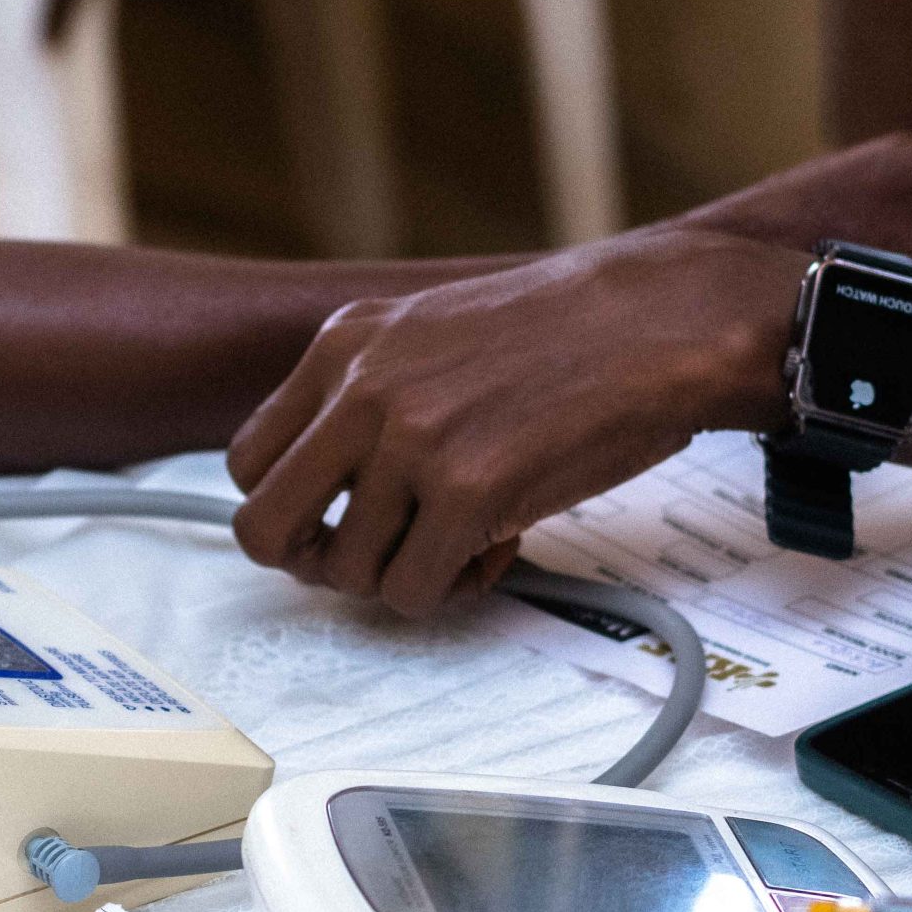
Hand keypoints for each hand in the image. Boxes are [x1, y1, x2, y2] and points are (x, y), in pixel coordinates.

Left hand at [227, 228, 803, 615]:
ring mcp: (410, 441)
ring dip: (403, 576)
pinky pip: (412, 592)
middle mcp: (360, 390)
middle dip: (315, 563)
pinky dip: (452, 589)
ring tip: (466, 541)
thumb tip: (330, 484)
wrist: (662, 319)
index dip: (292, 510)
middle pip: (263, 528)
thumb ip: (369, 390)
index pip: (249, 461)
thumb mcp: (431, 330)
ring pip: (347, 573)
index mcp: (343, 345)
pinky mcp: (469, 490)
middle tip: (377, 556)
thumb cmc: (567, 333)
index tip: (343, 517)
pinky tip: (498, 546)